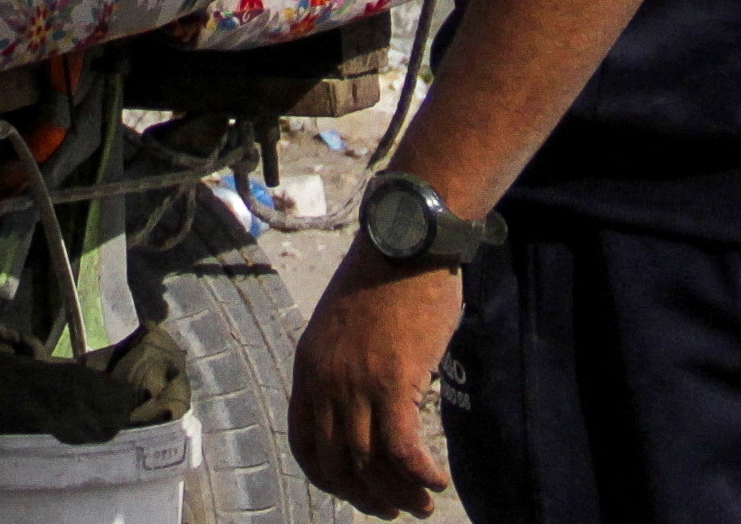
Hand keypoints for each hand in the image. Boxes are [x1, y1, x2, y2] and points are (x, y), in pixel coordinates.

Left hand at [289, 244, 461, 516]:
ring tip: (422, 504)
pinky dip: (419, 474)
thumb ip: (341, 369)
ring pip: (370, 463)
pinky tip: (436, 481)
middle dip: (367, 496)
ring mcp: (357, 382)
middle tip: (396, 509)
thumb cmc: (383, 280)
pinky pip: (402, 448)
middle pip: (338, 463)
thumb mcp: (342, 328)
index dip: (330, 479)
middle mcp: (325, 381)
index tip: (357, 492)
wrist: (404, 242)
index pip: (305, 444)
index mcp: (308, 368)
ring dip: (399, 494)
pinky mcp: (394, 381)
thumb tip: (360, 411)